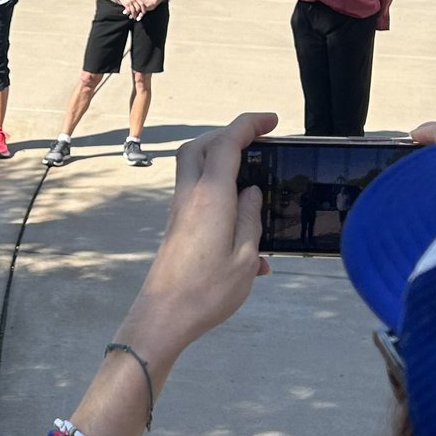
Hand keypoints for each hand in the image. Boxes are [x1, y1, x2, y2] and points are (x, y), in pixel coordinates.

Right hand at [116, 0, 145, 18]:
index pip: (142, 4)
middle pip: (138, 8)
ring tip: (133, 17)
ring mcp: (130, 2)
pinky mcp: (126, 4)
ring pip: (133, 10)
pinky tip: (128, 14)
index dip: (143, 9)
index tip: (143, 12)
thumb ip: (136, 0)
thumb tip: (138, 3)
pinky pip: (128, 10)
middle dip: (138, 13)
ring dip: (133, 15)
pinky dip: (128, 13)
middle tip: (138, 17)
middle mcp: (134, 0)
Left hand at [116, 112, 276, 367]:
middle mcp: (191, 194)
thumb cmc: (207, 290)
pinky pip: (197, 192)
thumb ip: (250, 219)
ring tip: (250, 174)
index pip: (227, 143)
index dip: (249, 125)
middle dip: (229, 134)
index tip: (270, 120)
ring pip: (194, 165)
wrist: (164, 315)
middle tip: (257, 141)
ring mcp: (180, 208)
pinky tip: (242, 225)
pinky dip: (217, 189)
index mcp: (211, 195)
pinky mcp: (177, 224)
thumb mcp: (244, 257)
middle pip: (202, 145)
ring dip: (219, 158)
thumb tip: (251, 192)